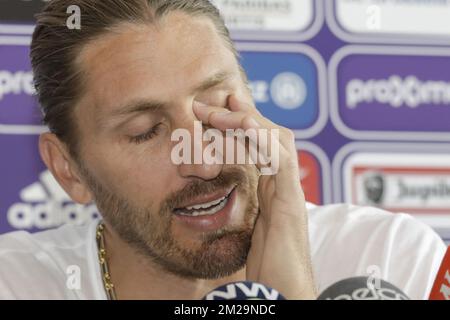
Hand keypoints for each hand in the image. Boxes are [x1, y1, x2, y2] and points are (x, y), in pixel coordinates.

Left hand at [193, 95, 316, 299]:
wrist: (285, 295)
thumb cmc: (267, 271)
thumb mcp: (247, 233)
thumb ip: (241, 211)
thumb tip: (217, 195)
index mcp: (271, 192)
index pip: (259, 147)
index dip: (238, 125)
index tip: (212, 112)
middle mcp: (283, 187)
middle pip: (269, 135)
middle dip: (239, 115)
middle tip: (208, 103)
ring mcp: (290, 194)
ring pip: (277, 140)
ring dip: (246, 121)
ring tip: (216, 111)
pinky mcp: (292, 205)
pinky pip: (280, 161)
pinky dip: (261, 139)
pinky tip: (241, 127)